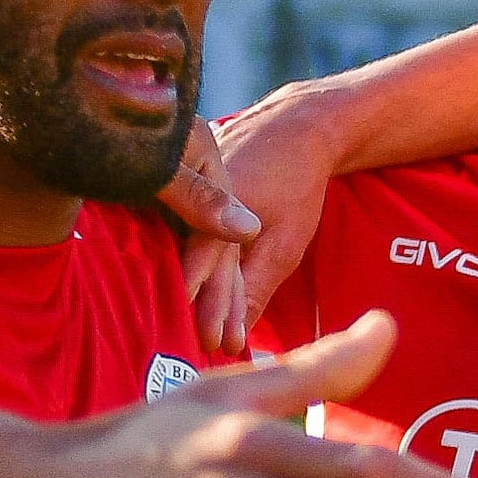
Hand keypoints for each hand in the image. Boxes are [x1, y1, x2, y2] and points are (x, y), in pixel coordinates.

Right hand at [203, 71, 375, 332]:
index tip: (212, 344)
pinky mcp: (183, 190)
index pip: (203, 271)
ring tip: (192, 325)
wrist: (292, 129)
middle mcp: (190, 201)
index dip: (207, 309)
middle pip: (189, 264)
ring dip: (192, 286)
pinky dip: (189, 258)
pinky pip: (182, 230)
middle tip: (202, 348)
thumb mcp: (285, 242)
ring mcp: (184, 192)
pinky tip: (182, 287)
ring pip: (184, 248)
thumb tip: (236, 334)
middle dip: (197, 307)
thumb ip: (257, 286)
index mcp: (215, 212)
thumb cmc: (296, 186)